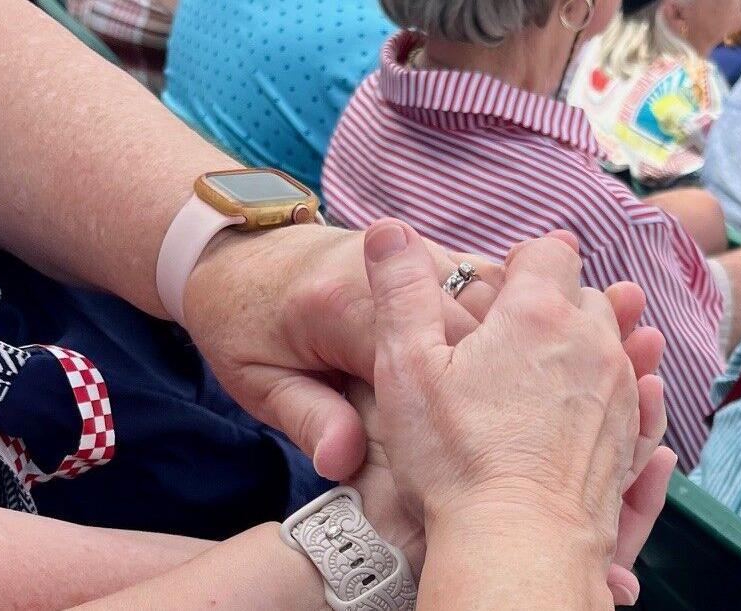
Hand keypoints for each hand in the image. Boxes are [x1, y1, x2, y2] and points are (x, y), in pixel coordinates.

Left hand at [182, 224, 500, 478]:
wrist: (235, 252)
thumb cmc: (241, 321)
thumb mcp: (257, 383)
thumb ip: (307, 420)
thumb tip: (343, 461)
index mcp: (341, 304)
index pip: (425, 359)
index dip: (452, 409)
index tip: (462, 448)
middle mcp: (388, 268)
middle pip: (474, 321)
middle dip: (492, 375)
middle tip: (493, 426)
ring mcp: (414, 250)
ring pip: (493, 294)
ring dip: (505, 344)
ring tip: (506, 395)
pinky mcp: (430, 252)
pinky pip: (486, 282)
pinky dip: (499, 320)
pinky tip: (500, 362)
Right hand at [363, 219, 671, 605]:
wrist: (518, 544)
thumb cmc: (456, 459)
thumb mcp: (406, 366)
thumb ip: (400, 291)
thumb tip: (387, 229)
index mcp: (537, 313)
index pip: (549, 251)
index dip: (522, 263)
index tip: (497, 292)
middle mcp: (593, 342)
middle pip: (585, 294)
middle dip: (552, 305)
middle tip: (508, 340)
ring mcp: (621, 391)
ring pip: (615, 341)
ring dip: (584, 346)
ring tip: (541, 376)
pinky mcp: (632, 437)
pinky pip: (639, 393)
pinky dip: (619, 388)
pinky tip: (587, 407)